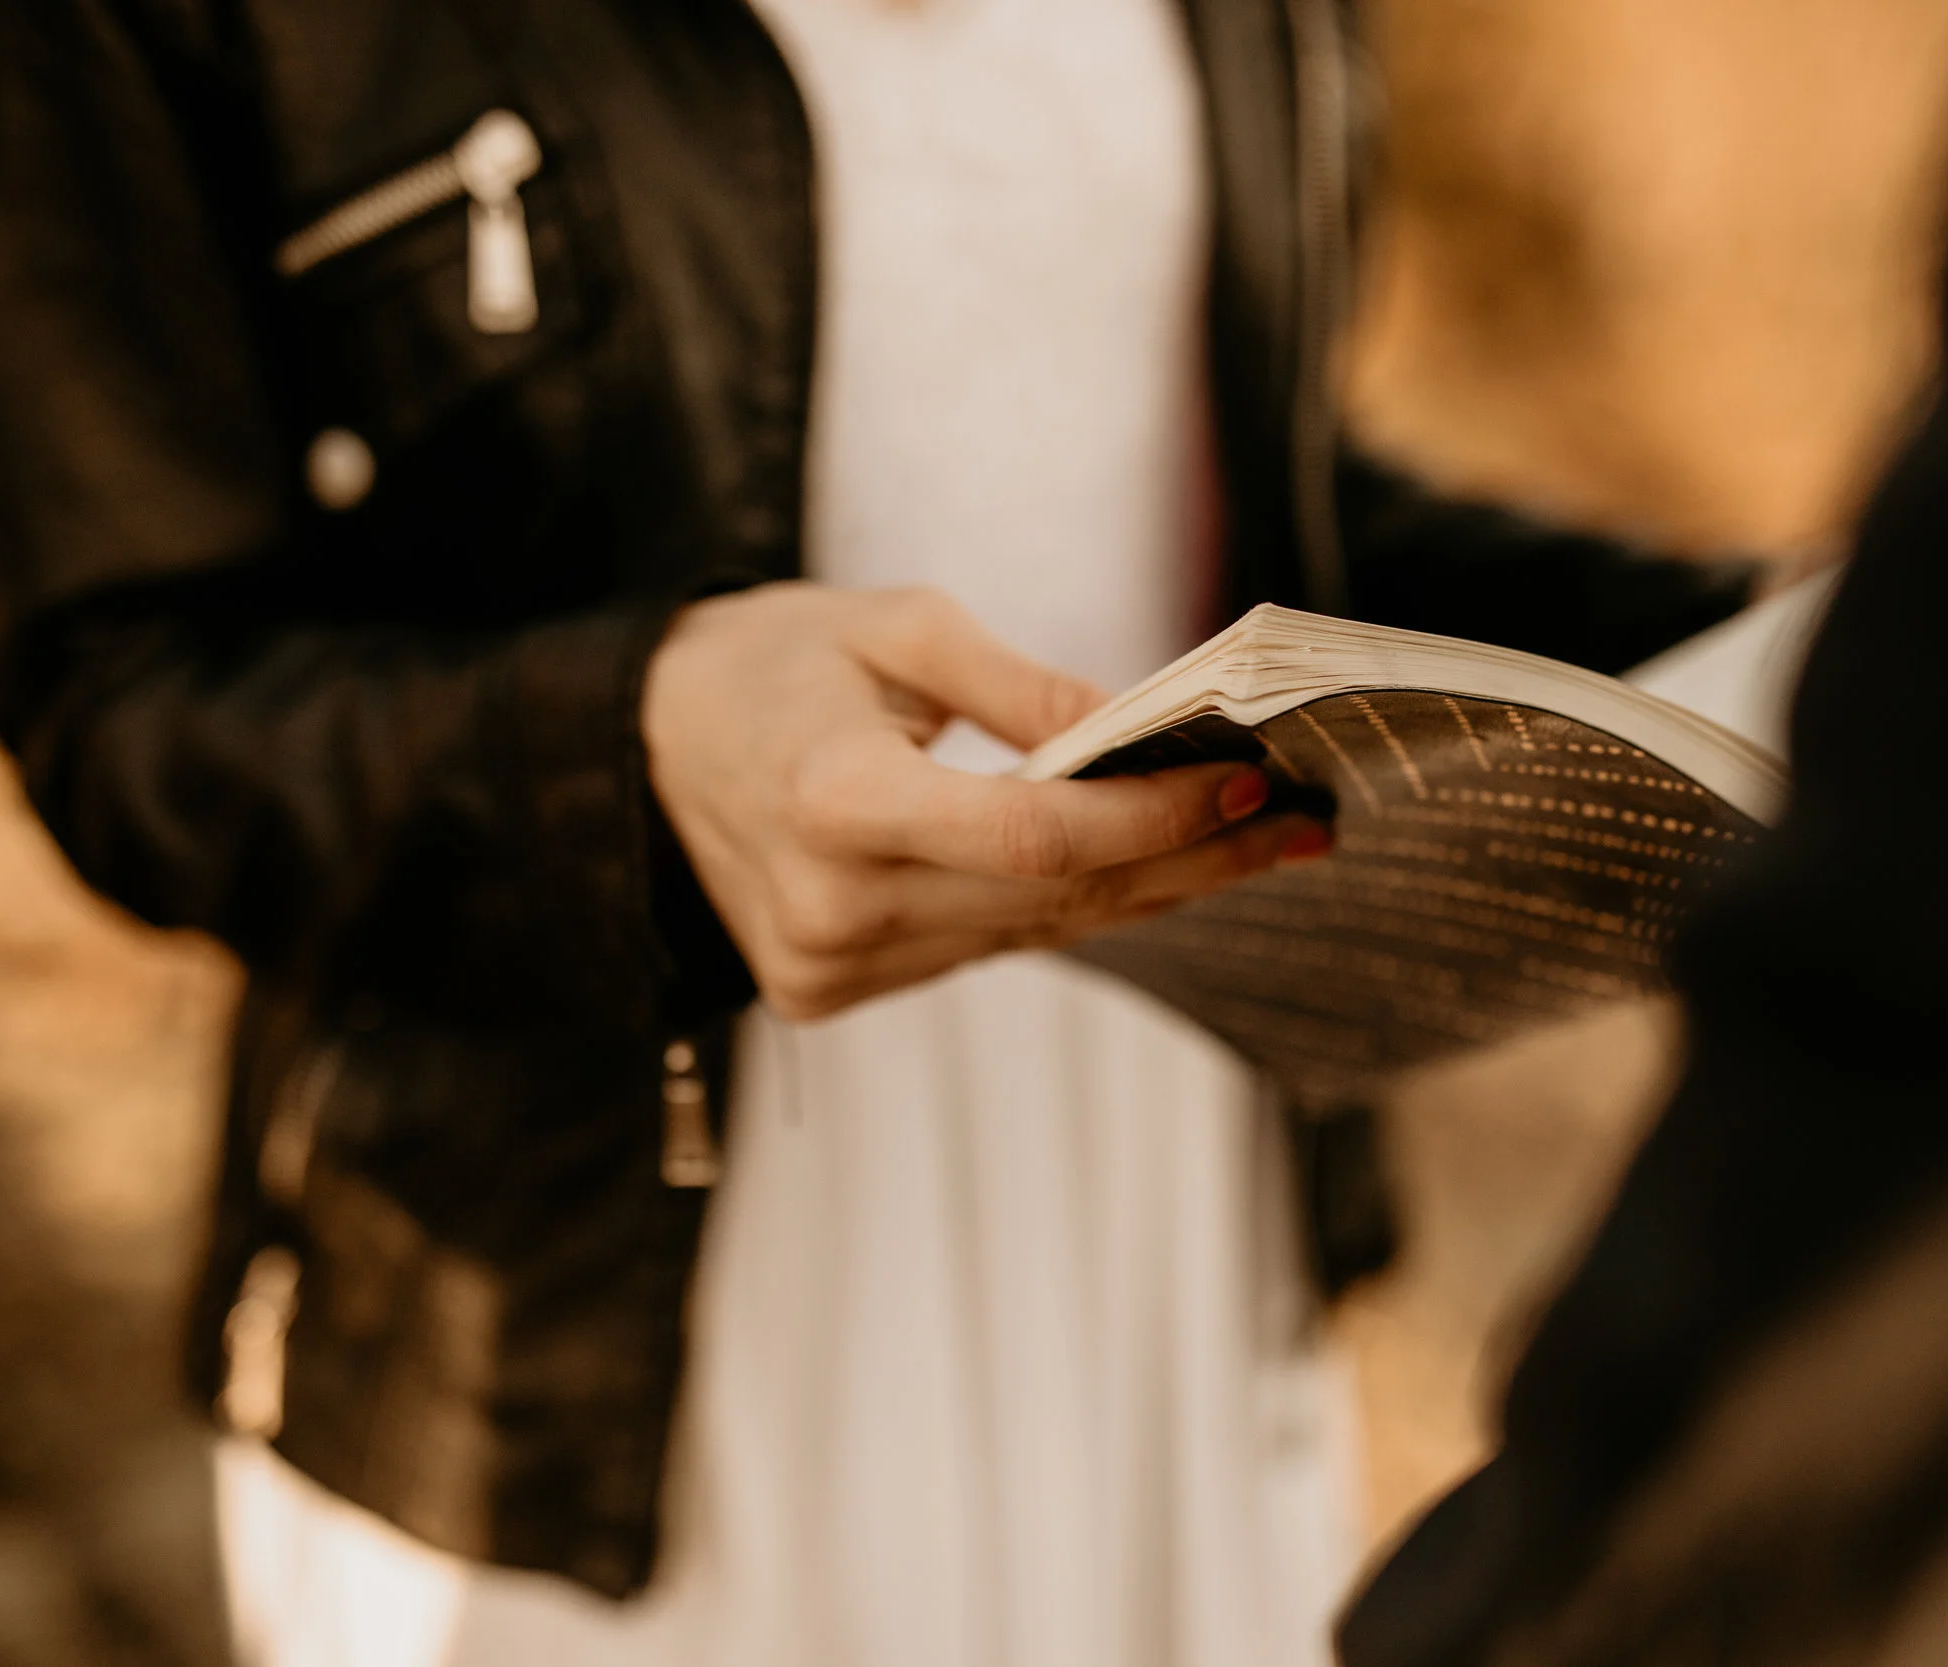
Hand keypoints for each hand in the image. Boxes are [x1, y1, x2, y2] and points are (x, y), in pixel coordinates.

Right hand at [643, 583, 1328, 1019]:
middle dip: (1192, 859)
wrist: (641, 750)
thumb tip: (1138, 729)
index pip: (1032, 834)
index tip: (1251, 779)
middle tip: (1305, 826)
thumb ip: (1016, 684)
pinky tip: (1148, 871)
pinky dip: (1066, 907)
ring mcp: (831, 964)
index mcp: (833, 800)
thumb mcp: (890, 627)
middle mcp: (833, 903)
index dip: (1154, 816)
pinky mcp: (831, 993)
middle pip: (1056, 898)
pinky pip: (985, 947)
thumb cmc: (771, 663)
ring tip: (1258, 844)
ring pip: (1034, 934)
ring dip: (1150, 889)